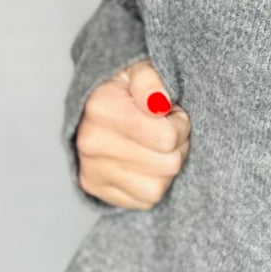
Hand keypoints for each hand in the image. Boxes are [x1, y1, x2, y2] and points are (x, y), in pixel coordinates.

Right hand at [74, 57, 190, 208]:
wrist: (94, 106)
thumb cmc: (128, 87)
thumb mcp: (140, 70)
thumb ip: (150, 80)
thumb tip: (157, 102)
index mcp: (101, 108)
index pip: (167, 138)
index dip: (179, 125)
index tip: (170, 114)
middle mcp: (91, 142)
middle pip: (167, 165)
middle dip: (176, 148)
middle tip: (166, 133)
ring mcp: (91, 169)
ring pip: (156, 189)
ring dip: (165, 170)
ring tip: (157, 150)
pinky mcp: (94, 188)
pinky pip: (143, 201)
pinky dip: (151, 184)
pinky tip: (145, 165)